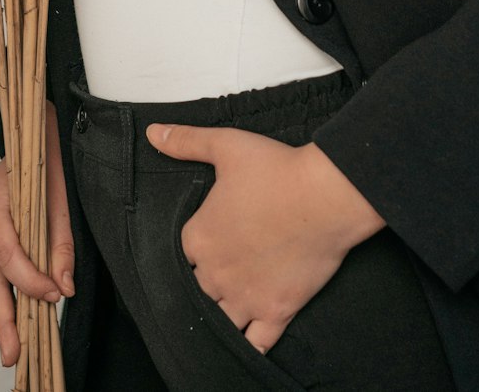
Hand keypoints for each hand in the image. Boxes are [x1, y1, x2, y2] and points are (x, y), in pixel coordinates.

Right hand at [0, 101, 74, 368]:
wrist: (35, 125)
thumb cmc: (50, 154)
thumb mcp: (61, 193)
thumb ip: (61, 241)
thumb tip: (65, 288)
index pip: (8, 254)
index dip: (30, 280)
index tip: (56, 296)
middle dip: (4, 318)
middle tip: (14, 356)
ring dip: (4, 311)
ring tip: (13, 349)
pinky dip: (8, 289)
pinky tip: (16, 318)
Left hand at [146, 121, 385, 355]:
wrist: (325, 196)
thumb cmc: (277, 169)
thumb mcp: (226, 146)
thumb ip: (186, 141)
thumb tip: (152, 133)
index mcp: (199, 238)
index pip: (184, 254)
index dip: (198, 246)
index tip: (214, 237)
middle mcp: (215, 275)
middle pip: (199, 289)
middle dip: (209, 280)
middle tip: (228, 266)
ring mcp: (245, 298)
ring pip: (220, 320)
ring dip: (223, 313)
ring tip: (233, 302)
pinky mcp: (276, 312)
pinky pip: (256, 344)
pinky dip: (250, 344)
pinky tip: (250, 337)